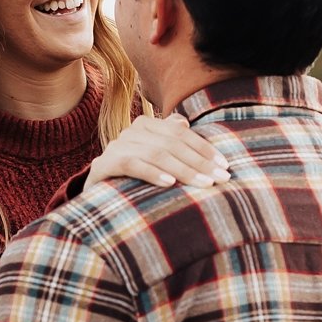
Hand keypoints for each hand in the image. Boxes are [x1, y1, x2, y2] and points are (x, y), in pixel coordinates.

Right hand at [85, 114, 230, 189]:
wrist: (97, 200)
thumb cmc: (134, 180)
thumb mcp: (154, 158)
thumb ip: (169, 140)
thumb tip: (184, 122)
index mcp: (145, 125)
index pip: (180, 133)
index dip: (204, 148)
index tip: (225, 166)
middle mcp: (130, 132)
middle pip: (171, 143)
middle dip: (200, 162)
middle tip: (221, 178)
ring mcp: (115, 147)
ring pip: (155, 153)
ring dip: (184, 170)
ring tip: (204, 184)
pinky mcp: (103, 166)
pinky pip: (131, 165)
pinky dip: (152, 173)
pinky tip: (170, 184)